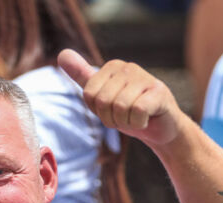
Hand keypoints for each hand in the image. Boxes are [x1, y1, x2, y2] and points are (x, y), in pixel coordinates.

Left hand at [57, 49, 184, 147]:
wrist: (161, 127)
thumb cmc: (129, 112)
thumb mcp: (102, 94)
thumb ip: (83, 76)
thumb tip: (61, 54)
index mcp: (112, 67)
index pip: (89, 95)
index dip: (98, 111)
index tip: (111, 110)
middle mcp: (128, 67)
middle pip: (103, 102)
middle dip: (111, 118)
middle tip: (124, 117)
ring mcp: (145, 78)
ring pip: (120, 108)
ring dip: (125, 122)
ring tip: (135, 118)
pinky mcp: (159, 92)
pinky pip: (137, 112)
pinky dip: (139, 123)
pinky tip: (146, 119)